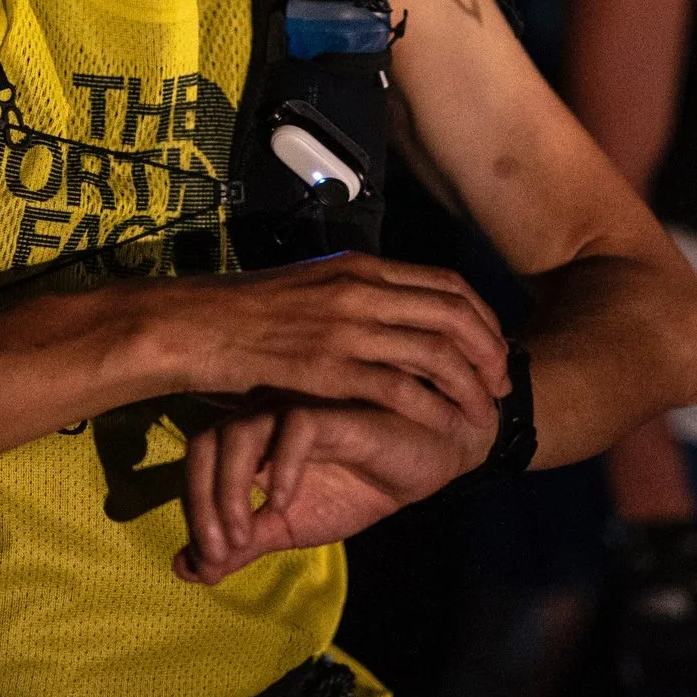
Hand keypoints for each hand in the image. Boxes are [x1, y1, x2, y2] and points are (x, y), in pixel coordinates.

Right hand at [149, 252, 509, 438]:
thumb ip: (349, 293)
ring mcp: (345, 327)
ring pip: (435, 352)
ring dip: (470, 385)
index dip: (482, 318)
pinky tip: (446, 430)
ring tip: (484, 414)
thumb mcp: (307, 286)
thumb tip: (385, 307)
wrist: (193, 326)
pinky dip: (432, 409)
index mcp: (359, 266)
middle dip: (489, 352)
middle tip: (503, 386)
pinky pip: (399, 388)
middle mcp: (360, 289)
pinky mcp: (327, 368)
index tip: (496, 347)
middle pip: (453, 315)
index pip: (446, 284)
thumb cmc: (243, 313)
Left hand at [174, 395, 492, 584]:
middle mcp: (265, 411)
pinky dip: (282, 468)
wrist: (423, 464)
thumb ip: (242, 543)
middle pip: (206, 442)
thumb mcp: (290, 525)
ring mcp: (298, 405)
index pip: (197, 459)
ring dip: (231, 491)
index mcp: (249, 433)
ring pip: (240, 431)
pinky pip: (295, 427)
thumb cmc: (355, 484)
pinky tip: (284, 504)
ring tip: (244, 537)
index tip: (207, 560)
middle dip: (202, 503)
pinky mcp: (335, 410)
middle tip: (220, 553)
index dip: (193, 509)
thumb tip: (185, 570)